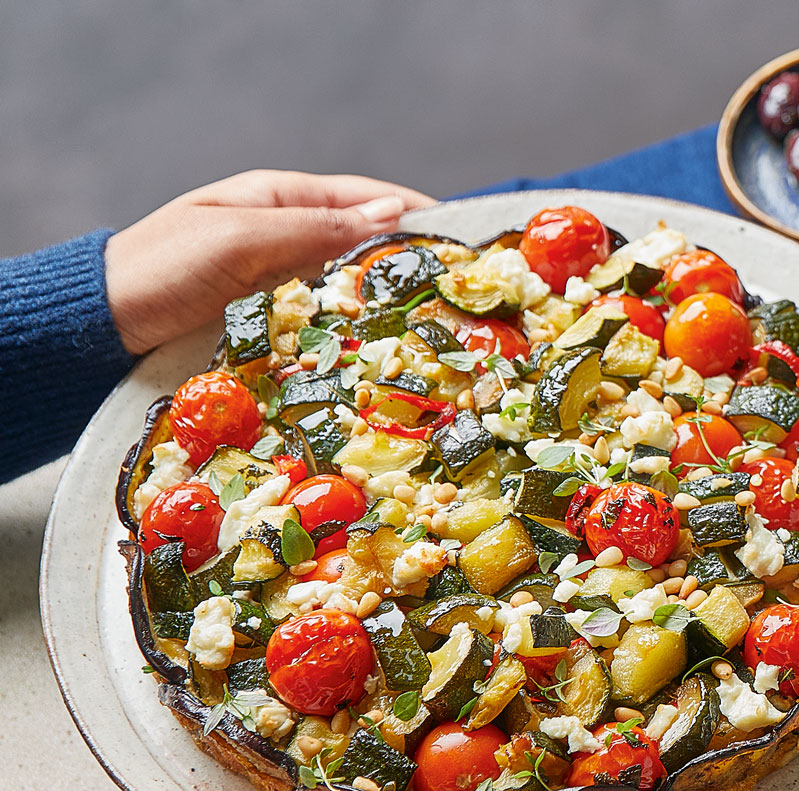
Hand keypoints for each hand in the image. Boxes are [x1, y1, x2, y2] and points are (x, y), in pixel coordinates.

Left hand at [105, 170, 434, 354]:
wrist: (106, 324)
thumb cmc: (164, 268)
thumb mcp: (241, 239)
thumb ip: (314, 228)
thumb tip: (391, 215)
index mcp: (282, 200)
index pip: (366, 199)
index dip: (416, 213)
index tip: (461, 237)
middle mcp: (288, 239)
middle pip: (365, 247)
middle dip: (410, 265)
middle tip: (458, 293)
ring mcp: (282, 284)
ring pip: (350, 290)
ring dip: (387, 307)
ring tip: (432, 328)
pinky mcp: (273, 324)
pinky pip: (324, 325)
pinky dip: (354, 335)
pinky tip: (379, 353)